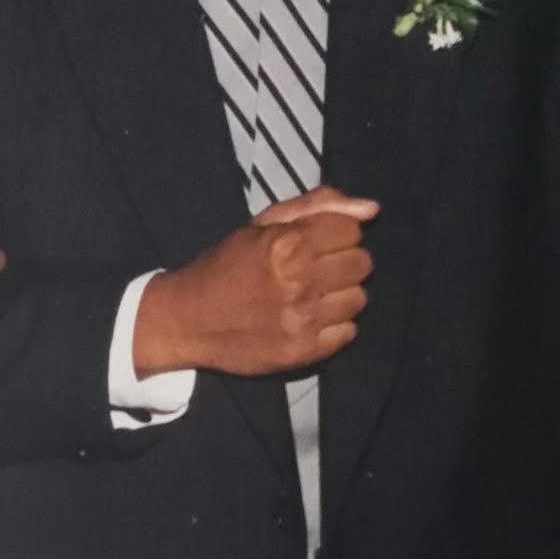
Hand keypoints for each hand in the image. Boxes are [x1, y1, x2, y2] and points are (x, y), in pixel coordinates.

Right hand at [133, 186, 377, 377]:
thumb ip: (315, 207)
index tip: (316, 241)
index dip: (336, 232)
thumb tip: (372, 208)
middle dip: (343, 261)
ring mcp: (303, 318)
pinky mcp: (304, 350)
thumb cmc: (225, 266)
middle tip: (315, 268)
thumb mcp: (260, 226)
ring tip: (311, 294)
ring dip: (339, 294)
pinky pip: (349, 332)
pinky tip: (308, 317)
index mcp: (285, 244)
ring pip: (360, 298)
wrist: (187, 319)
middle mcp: (298, 280)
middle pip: (361, 263)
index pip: (351, 230)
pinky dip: (333, 324)